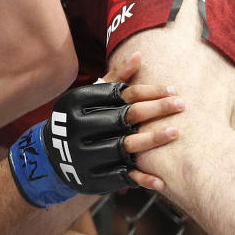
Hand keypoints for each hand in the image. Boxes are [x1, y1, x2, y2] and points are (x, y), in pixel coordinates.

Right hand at [8, 52, 179, 205]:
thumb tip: (139, 56)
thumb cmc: (80, 117)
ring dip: (153, 139)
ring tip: (175, 132)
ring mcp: (85, 154)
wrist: (52, 155)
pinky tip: (161, 178)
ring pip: (125, 145)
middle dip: (156, 110)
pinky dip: (142, 178)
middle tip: (181, 104)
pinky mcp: (92, 176)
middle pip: (125, 116)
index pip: (121, 94)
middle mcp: (80, 128)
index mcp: (78, 103)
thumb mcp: (90, 95)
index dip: (149, 91)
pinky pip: (121, 176)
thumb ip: (115, 78)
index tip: (172, 90)